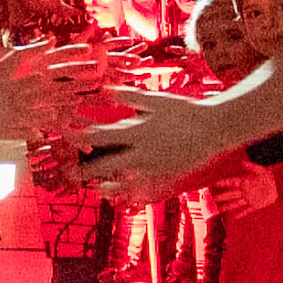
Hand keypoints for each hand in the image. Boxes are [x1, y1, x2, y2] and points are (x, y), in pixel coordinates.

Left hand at [80, 81, 228, 198]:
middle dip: (85, 171)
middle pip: (106, 165)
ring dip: (106, 186)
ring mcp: (152, 168)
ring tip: (95, 190)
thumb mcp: (156, 100)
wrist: (213, 129)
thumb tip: (105, 87)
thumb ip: (129, 95)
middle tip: (69, 175)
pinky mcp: (164, 176)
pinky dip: (129, 192)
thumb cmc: (184, 110)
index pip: (101, 136)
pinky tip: (120, 194)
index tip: (69, 138)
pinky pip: (142, 188)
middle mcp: (141, 152)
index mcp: (137, 131)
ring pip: (123, 182)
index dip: (82, 138)